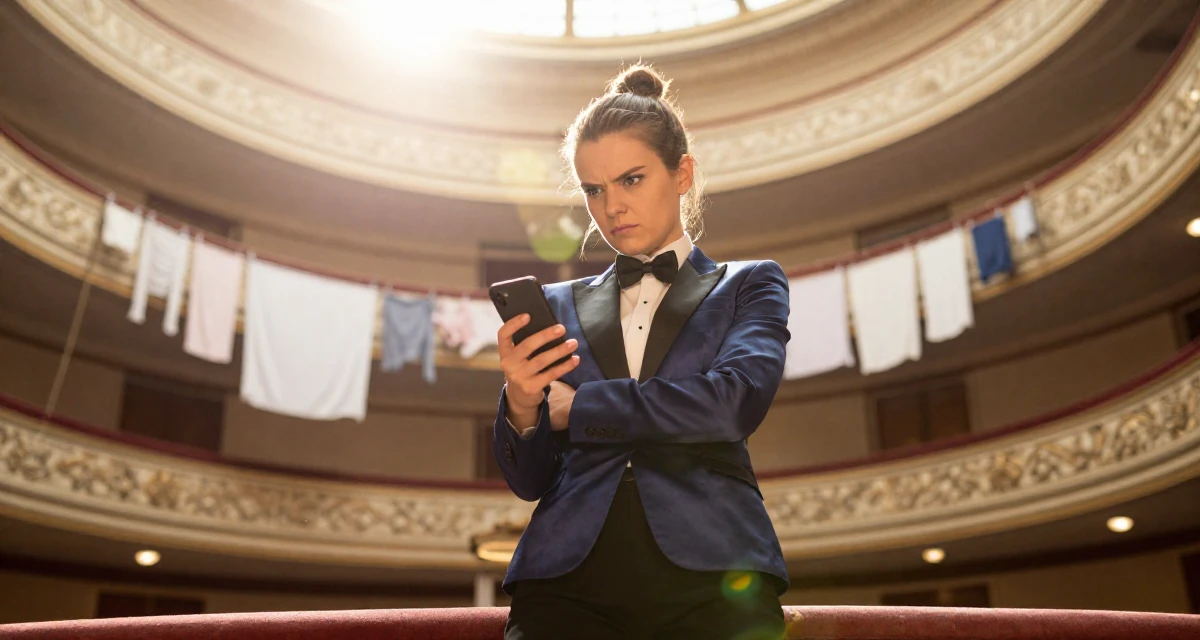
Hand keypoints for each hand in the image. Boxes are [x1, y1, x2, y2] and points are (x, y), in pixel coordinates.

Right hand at [498, 314, 579, 428]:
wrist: (520, 396)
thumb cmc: (524, 368)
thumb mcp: (519, 357)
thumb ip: (528, 344)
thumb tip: (551, 327)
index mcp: (504, 352)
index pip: (503, 334)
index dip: (514, 324)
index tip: (528, 315)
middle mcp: (508, 364)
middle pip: (527, 346)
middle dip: (545, 335)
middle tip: (561, 328)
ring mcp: (519, 377)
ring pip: (542, 360)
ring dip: (560, 350)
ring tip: (573, 343)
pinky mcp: (531, 388)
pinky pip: (551, 374)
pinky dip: (565, 366)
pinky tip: (575, 359)